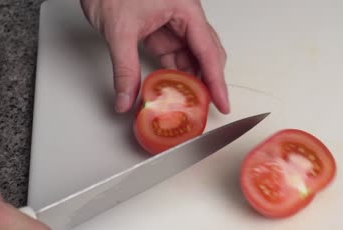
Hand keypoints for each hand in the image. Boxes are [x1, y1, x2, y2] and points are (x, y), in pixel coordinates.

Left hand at [80, 0, 229, 113]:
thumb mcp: (119, 30)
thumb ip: (125, 69)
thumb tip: (127, 99)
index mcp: (185, 9)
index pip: (208, 51)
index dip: (217, 81)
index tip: (223, 102)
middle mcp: (184, 17)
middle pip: (206, 54)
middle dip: (207, 82)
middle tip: (205, 107)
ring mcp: (174, 25)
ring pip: (191, 58)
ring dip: (188, 80)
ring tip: (186, 103)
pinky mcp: (161, 31)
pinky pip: (175, 57)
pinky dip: (173, 74)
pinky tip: (171, 90)